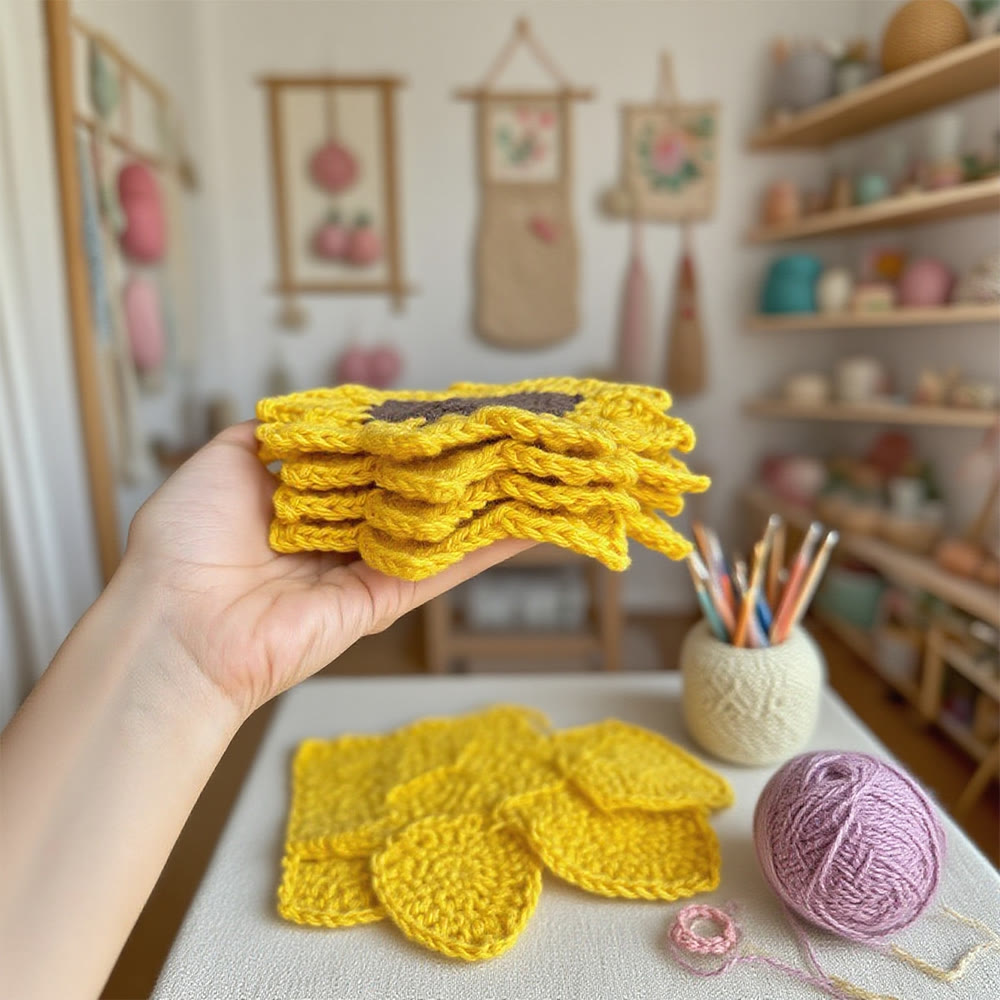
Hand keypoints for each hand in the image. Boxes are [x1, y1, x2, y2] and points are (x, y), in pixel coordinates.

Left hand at [120, 422, 531, 719]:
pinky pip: (440, 568)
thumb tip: (310, 414)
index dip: (404, 433)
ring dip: (483, 501)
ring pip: (433, 527)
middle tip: (503, 431)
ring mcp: (362, 568)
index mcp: (300, 501)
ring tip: (532, 468)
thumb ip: (270, 435)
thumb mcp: (218, 462)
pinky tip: (531, 524)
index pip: (366, 458)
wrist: (176, 627)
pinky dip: (488, 549)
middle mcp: (336, 533)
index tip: (446, 406)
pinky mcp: (381, 601)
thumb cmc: (183, 543)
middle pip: (406, 491)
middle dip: (452, 464)